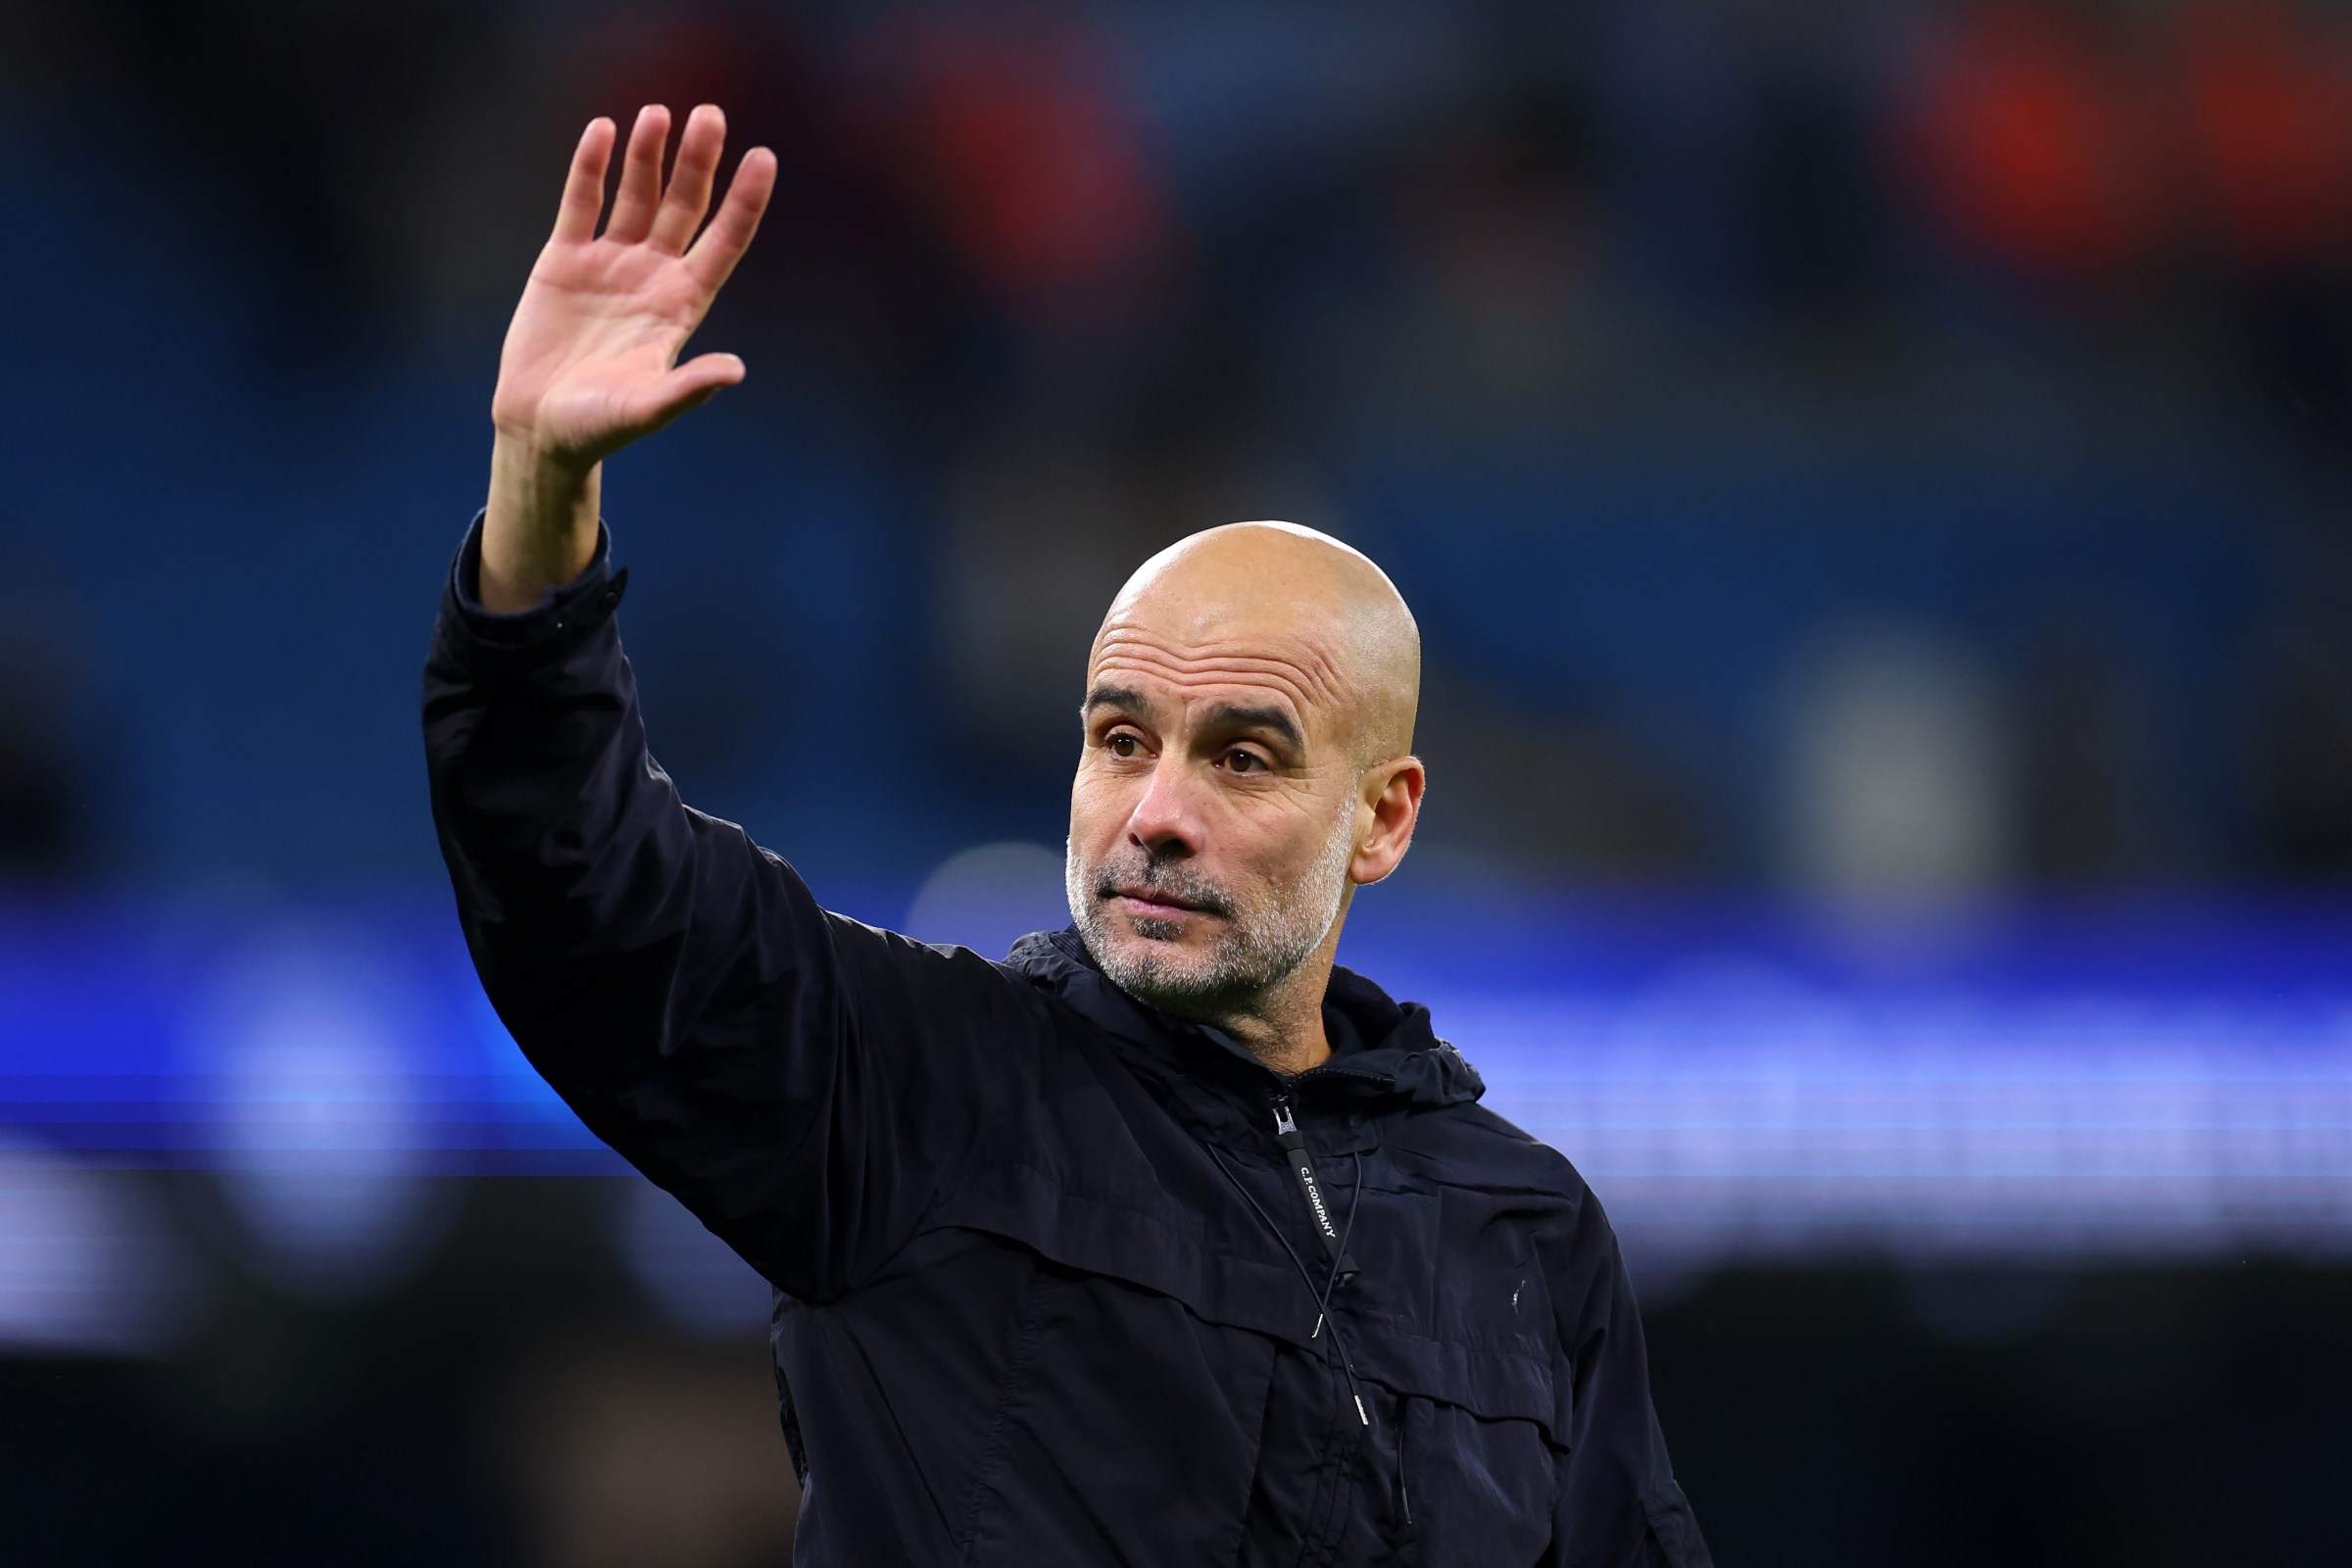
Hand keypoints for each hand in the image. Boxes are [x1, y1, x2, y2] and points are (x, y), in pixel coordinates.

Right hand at [491, 103, 776, 466]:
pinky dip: (591, 166)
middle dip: (698, 161)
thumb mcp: (646, 408)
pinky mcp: (565, 259)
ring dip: (648, 154)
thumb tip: (734, 371)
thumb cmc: (600, 426)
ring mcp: (610, 262)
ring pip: (636, 194)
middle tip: (710, 113)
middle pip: (684, 205)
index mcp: (682, 304)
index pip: (724, 241)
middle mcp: (653, 275)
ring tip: (658, 113)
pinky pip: (581, 202)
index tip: (765, 157)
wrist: (540, 427)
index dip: (745, 201)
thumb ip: (688, 388)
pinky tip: (602, 130)